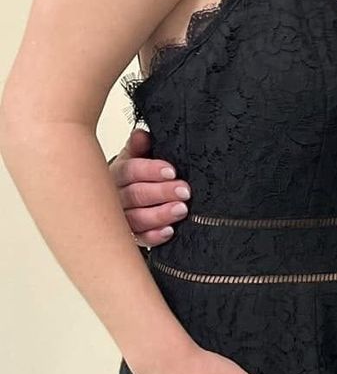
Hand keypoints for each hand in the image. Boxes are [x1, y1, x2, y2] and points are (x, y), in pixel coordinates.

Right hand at [111, 127, 190, 245]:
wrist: (121, 202)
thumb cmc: (134, 178)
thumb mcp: (135, 158)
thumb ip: (139, 147)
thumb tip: (141, 135)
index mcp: (117, 173)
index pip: (130, 170)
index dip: (151, 170)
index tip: (172, 171)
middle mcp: (115, 197)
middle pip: (136, 195)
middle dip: (161, 192)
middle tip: (184, 190)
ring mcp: (122, 219)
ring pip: (137, 218)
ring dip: (160, 214)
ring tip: (181, 209)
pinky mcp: (131, 237)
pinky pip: (141, 239)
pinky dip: (154, 236)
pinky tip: (169, 231)